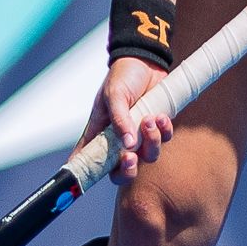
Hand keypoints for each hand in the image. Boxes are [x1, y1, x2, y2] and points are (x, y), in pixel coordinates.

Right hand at [80, 55, 173, 183]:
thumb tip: (128, 145)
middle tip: (130, 158)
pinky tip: (161, 116)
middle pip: (120, 172)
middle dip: (127, 170)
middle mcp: (118, 140)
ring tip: (150, 120)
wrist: (146, 61)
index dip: (84, 175)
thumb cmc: (122, 76)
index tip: (81, 184)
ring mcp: (138, 136)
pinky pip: (164, 140)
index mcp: (100, 134)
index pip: (87, 160)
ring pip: (147, 157)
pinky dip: (164, 131)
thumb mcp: (115, 95)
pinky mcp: (156, 129)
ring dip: (151, 142)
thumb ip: (119, 119)